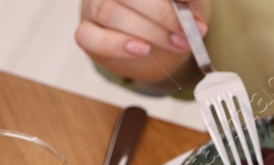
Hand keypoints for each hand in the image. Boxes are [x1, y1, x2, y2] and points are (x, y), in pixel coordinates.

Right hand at [74, 0, 208, 84]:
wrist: (150, 40)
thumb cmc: (163, 13)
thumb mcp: (180, 1)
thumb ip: (184, 0)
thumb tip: (187, 5)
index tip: (187, 4)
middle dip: (162, 15)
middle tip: (188, 33)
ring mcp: (92, 6)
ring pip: (113, 15)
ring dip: (150, 33)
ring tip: (178, 44)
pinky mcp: (85, 32)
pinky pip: (95, 39)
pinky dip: (119, 45)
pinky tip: (141, 50)